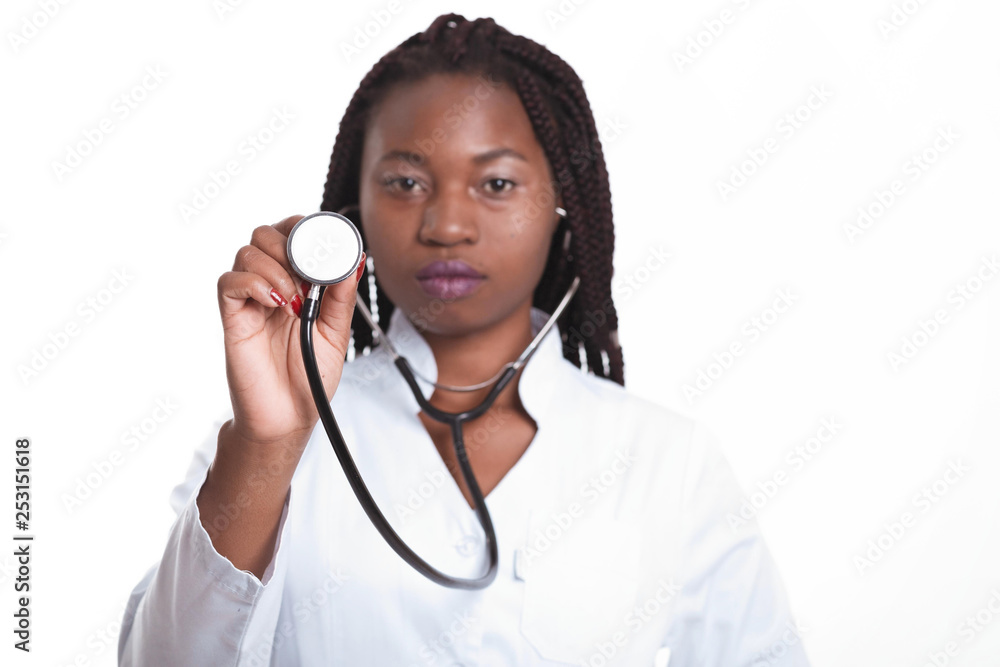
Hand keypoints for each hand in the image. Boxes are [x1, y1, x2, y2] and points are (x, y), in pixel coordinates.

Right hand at [216, 214, 365, 449]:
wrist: (289, 417)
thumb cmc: (309, 377)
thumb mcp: (337, 332)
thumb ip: (342, 296)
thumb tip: (354, 260)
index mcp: (297, 283)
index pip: (291, 234)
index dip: (303, 228)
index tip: (324, 246)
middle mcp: (270, 285)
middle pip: (265, 233)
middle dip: (290, 245)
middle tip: (309, 278)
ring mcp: (250, 300)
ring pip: (247, 251)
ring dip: (276, 268)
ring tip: (295, 302)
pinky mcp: (233, 318)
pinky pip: (229, 282)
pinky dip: (253, 283)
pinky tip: (275, 303)